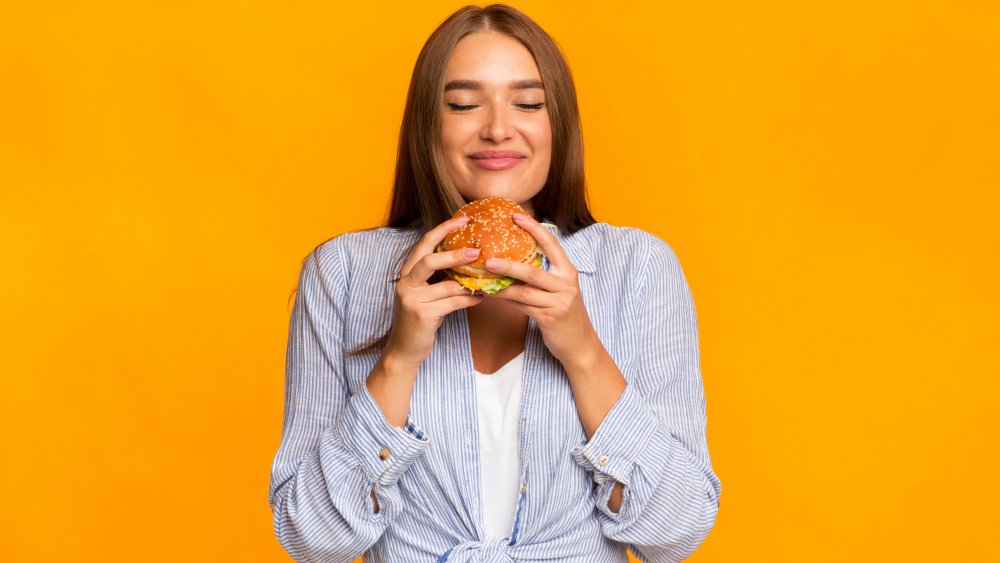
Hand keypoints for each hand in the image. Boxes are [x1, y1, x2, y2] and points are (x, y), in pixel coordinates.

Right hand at [384, 215, 485, 367]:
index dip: (443, 229)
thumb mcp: (426, 293)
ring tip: (487, 277)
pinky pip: (452, 303)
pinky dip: (469, 299)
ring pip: (445, 284)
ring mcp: (412, 299)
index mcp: (407, 272)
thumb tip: (470, 260)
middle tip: (477, 250)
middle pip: (429, 260)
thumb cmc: (420, 319)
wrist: (405, 349)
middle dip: (454, 253)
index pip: (424, 243)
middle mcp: (405, 283)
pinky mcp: (422, 315)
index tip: (464, 219)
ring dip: (469, 281)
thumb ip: (440, 277)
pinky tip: (482, 297)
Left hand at [484, 212, 598, 365]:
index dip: (534, 229)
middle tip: (487, 258)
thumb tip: (512, 260)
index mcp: (568, 272)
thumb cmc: (565, 314)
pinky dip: (505, 300)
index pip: (551, 244)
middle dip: (508, 264)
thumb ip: (542, 276)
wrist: (580, 344)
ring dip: (500, 285)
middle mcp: (566, 285)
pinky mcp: (550, 318)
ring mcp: (559, 302)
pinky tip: (491, 295)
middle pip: (533, 271)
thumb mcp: (559, 291)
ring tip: (483, 277)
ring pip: (524, 291)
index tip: (516, 216)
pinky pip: (522, 306)